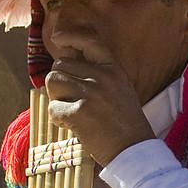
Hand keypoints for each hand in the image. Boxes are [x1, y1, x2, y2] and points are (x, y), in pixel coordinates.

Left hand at [42, 38, 154, 167]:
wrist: (134, 151)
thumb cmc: (125, 123)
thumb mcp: (119, 89)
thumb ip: (98, 74)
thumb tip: (65, 59)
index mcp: (113, 69)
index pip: (89, 41)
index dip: (70, 37)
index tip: (58, 38)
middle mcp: (102, 77)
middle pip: (60, 65)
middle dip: (59, 82)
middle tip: (71, 100)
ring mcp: (91, 94)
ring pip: (53, 82)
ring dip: (56, 98)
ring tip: (71, 112)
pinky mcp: (79, 112)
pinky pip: (53, 108)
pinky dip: (57, 118)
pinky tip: (71, 125)